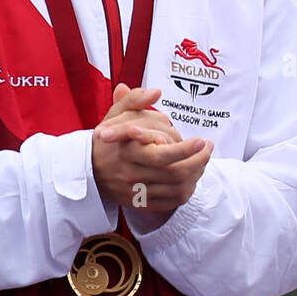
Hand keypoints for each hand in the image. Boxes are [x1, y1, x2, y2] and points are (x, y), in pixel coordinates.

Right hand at [91, 84, 211, 213]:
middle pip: (174, 174)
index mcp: (127, 153)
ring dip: (197, 173)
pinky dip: (187, 189)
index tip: (201, 140)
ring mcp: (136, 192)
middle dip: (199, 160)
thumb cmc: (108, 138)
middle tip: (208, 147)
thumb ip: (134, 100)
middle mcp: (131, 175)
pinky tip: (192, 174)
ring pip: (177, 188)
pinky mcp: (141, 203)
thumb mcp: (116, 114)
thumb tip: (155, 92)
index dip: (185, 150)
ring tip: (204, 157)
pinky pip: (172, 201)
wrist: (88, 169)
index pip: (161, 156)